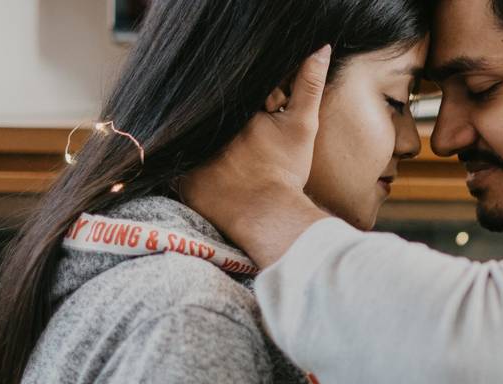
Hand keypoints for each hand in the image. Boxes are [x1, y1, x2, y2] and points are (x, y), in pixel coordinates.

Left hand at [181, 45, 333, 267]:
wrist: (269, 215)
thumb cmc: (285, 170)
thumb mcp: (302, 125)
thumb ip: (308, 85)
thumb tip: (321, 49)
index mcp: (231, 110)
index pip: (232, 97)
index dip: (252, 107)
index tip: (261, 118)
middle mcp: (205, 129)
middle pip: (210, 117)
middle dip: (226, 123)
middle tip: (250, 147)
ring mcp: (189, 155)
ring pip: (194, 140)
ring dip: (206, 143)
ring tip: (233, 161)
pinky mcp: (182, 179)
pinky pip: (181, 168)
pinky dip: (191, 167)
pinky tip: (213, 174)